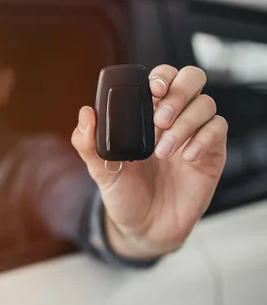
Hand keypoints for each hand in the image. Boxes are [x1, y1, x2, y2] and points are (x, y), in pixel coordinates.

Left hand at [72, 65, 226, 258]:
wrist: (143, 228)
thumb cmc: (123, 194)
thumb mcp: (99, 170)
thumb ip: (88, 143)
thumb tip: (86, 113)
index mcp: (145, 115)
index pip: (161, 78)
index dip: (161, 76)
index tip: (152, 91)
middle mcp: (173, 119)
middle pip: (191, 80)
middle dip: (179, 92)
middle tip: (161, 119)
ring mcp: (193, 135)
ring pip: (206, 104)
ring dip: (185, 123)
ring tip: (163, 151)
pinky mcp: (211, 154)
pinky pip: (218, 130)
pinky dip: (204, 139)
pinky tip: (187, 157)